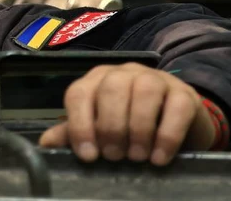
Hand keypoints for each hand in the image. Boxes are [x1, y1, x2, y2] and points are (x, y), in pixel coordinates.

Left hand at [39, 63, 216, 165]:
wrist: (177, 124)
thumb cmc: (129, 124)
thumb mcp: (100, 127)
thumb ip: (73, 132)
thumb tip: (45, 143)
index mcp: (96, 79)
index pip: (79, 93)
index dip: (80, 125)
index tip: (88, 156)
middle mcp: (123, 73)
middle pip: (111, 90)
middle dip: (110, 127)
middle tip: (115, 156)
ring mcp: (156, 79)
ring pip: (144, 92)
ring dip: (138, 129)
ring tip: (136, 157)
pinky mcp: (184, 93)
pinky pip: (176, 107)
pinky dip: (166, 135)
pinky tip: (159, 157)